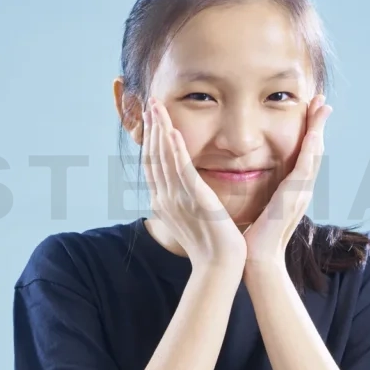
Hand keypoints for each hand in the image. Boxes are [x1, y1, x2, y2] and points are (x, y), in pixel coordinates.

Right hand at [143, 98, 246, 269]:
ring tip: (157, 107)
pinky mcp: (196, 200)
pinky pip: (182, 171)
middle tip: (150, 103)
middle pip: (153, 156)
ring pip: (164, 158)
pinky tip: (172, 132)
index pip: (153, 164)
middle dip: (151, 128)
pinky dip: (175, 151)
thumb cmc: (210, 245)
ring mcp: (178, 199)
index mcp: (164, 201)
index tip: (151, 118)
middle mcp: (165, 198)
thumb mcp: (192, 216)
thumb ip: (185, 198)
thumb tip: (185, 187)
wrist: (219, 266)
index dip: (150, 140)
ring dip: (160, 130)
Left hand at [243, 94, 331, 269]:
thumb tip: (260, 186)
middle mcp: (302, 189)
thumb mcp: (262, 209)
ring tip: (322, 106)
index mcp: (294, 190)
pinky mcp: (294, 196)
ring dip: (319, 129)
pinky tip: (314, 134)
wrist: (259, 259)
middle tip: (323, 100)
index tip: (310, 111)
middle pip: (315, 149)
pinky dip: (311, 149)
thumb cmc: (255, 238)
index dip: (309, 132)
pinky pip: (306, 168)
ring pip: (314, 153)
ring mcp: (301, 192)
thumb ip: (265, 195)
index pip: (304, 154)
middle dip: (319, 123)